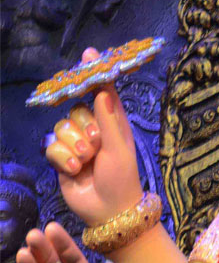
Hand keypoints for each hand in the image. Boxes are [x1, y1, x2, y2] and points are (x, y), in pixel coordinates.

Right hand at [42, 49, 142, 227]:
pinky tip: (74, 171)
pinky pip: (51, 147)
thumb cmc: (122, 178)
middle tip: (95, 146)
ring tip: (87, 162)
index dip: (95, 74)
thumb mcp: (119, 147)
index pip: (103, 93)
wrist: (108, 210)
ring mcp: (76, 143)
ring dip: (73, 147)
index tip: (89, 53)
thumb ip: (109, 119)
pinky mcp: (61, 159)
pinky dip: (63, 160)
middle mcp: (94, 129)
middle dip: (84, 128)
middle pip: (75, 110)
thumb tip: (102, 90)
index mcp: (114, 122)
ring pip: (61, 129)